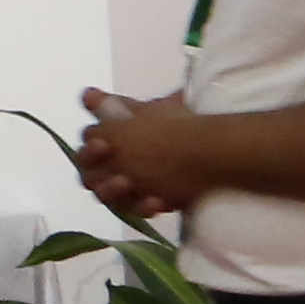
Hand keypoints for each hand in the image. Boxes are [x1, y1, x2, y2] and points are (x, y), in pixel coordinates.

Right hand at [76, 86, 208, 218]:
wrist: (217, 155)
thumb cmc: (180, 130)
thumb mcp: (149, 112)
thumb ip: (114, 105)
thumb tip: (87, 92)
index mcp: (112, 141)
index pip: (89, 146)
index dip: (91, 146)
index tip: (103, 143)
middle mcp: (115, 165)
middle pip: (89, 173)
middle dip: (98, 171)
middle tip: (109, 163)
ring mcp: (129, 187)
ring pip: (105, 195)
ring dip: (113, 190)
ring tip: (127, 183)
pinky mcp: (146, 204)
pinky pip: (135, 211)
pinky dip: (143, 205)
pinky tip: (157, 200)